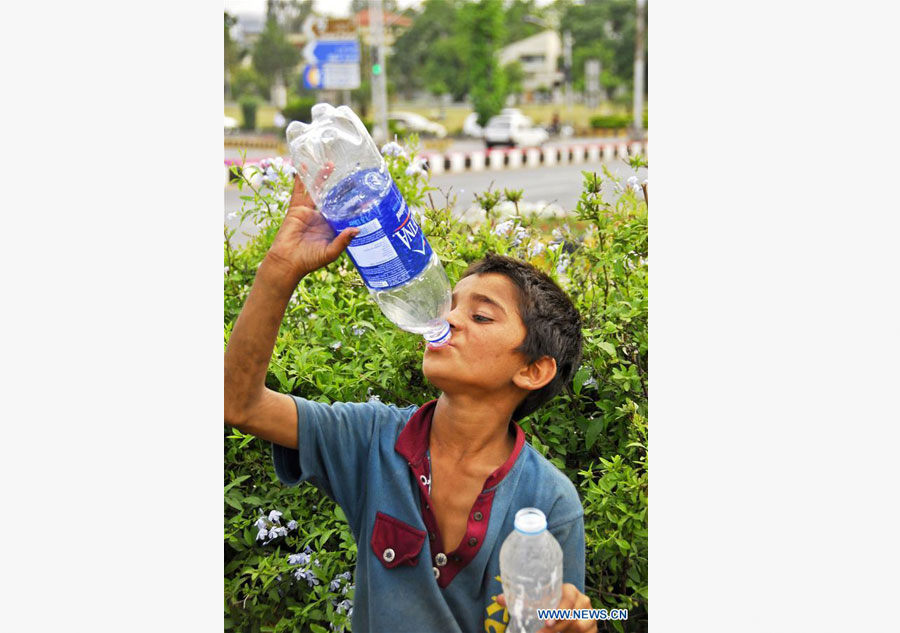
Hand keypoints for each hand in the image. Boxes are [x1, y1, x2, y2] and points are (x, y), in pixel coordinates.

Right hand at [263, 164, 357, 283]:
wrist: (288, 262)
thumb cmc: (309, 260)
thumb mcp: (331, 252)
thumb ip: (343, 241)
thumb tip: (358, 230)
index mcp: (331, 226)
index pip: (343, 211)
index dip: (352, 202)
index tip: (364, 193)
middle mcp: (321, 217)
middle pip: (331, 197)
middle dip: (338, 185)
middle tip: (349, 172)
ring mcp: (308, 212)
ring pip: (316, 191)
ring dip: (321, 177)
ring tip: (329, 163)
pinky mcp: (296, 209)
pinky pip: (299, 191)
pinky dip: (300, 179)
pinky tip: (303, 166)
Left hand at [496, 583, 596, 632]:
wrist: (567, 618)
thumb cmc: (552, 608)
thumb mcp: (539, 605)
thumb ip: (522, 603)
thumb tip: (499, 599)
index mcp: (569, 591)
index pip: (568, 597)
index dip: (559, 610)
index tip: (546, 622)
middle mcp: (582, 601)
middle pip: (572, 615)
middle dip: (557, 627)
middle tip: (543, 632)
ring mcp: (590, 616)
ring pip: (578, 626)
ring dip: (563, 632)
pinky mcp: (593, 629)